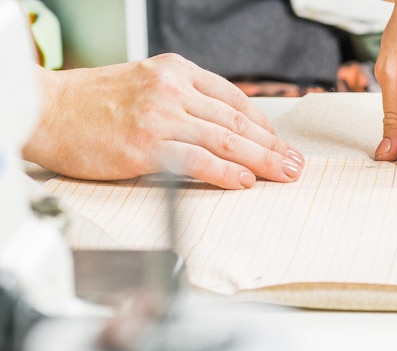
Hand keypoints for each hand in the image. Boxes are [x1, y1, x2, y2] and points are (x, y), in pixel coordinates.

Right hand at [24, 53, 304, 188]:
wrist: (48, 110)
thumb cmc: (93, 103)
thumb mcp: (146, 85)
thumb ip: (184, 102)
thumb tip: (222, 129)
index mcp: (176, 71)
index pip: (233, 99)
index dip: (264, 124)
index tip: (280, 142)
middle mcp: (173, 89)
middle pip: (237, 120)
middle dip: (273, 145)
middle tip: (296, 163)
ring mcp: (160, 116)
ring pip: (225, 139)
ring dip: (261, 160)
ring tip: (284, 175)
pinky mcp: (147, 145)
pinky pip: (198, 159)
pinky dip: (226, 172)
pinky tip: (245, 181)